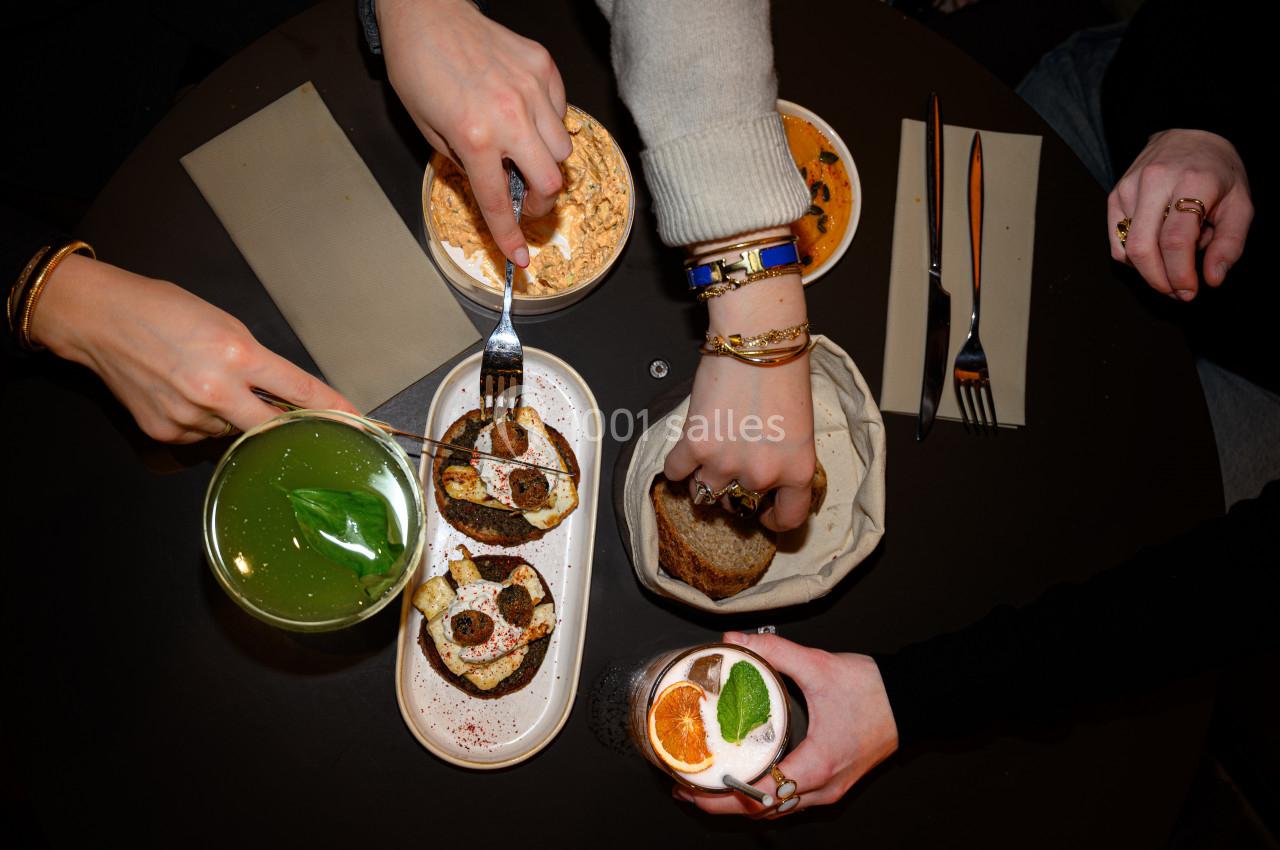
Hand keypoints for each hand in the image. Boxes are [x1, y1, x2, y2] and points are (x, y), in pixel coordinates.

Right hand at [30, 255, 357, 442]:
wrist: (99, 320)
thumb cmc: (164, 310)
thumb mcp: (226, 324)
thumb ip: (259, 363)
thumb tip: (285, 395)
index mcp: (238, 355)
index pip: (301, 391)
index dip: (334, 410)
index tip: (358, 423)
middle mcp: (216, 391)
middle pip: (275, 428)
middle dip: (288, 427)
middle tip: (296, 423)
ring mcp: (189, 417)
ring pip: (235, 432)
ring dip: (238, 418)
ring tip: (210, 386)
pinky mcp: (165, 432)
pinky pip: (203, 436)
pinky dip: (206, 422)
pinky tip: (186, 398)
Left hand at [378, 0, 572, 265]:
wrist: (427, 13)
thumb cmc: (419, 67)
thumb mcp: (429, 129)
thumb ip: (465, 161)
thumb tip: (493, 184)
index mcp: (474, 137)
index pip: (499, 201)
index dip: (510, 236)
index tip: (521, 257)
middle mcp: (509, 116)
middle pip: (550, 180)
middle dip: (541, 200)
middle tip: (526, 199)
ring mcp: (531, 90)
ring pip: (562, 148)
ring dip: (546, 162)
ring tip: (523, 152)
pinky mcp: (543, 67)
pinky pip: (561, 111)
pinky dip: (549, 123)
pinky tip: (526, 117)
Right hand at [663, 230, 814, 531]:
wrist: (757, 339)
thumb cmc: (783, 370)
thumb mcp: (799, 426)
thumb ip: (783, 457)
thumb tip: (763, 473)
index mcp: (797, 470)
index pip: (788, 517)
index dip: (773, 519)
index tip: (763, 515)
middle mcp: (762, 474)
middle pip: (738, 504)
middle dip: (733, 491)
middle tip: (730, 468)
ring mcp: (726, 463)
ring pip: (704, 492)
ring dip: (702, 480)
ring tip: (704, 459)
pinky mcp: (695, 445)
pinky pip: (676, 472)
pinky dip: (676, 466)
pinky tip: (682, 454)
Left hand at [673, 631, 898, 817]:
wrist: (915, 699)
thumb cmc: (875, 690)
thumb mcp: (819, 666)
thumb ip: (774, 652)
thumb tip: (736, 640)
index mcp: (817, 764)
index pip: (758, 794)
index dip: (719, 795)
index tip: (690, 786)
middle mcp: (823, 786)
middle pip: (763, 811)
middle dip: (721, 804)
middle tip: (687, 789)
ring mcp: (831, 788)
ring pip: (778, 809)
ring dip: (742, 802)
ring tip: (709, 786)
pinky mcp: (835, 781)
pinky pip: (793, 799)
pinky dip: (765, 795)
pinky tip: (746, 777)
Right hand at [1107, 129, 1252, 300]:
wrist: (1190, 135)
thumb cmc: (1219, 173)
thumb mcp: (1240, 204)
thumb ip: (1229, 243)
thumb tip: (1212, 279)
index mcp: (1193, 181)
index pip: (1175, 240)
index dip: (1180, 273)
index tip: (1190, 292)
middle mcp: (1155, 181)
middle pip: (1143, 247)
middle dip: (1159, 280)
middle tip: (1178, 292)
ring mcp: (1129, 187)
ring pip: (1128, 248)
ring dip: (1149, 270)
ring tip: (1171, 264)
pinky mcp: (1115, 194)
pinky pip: (1117, 241)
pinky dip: (1134, 257)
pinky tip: (1155, 250)